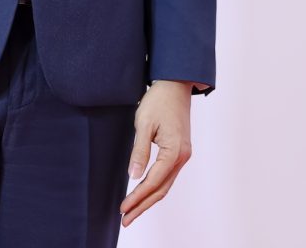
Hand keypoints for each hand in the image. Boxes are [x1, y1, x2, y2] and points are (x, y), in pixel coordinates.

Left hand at [119, 80, 192, 228]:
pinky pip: (167, 176)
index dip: (137, 197)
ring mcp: (182, 155)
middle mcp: (182, 157)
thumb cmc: (158, 101)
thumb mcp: (144, 123)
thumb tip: (133, 176)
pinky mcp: (179, 152)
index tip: (123, 208)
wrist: (175, 85)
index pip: (153, 181)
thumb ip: (139, 150)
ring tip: (132, 212)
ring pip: (165, 185)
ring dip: (148, 200)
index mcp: (174, 151)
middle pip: (161, 189)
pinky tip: (144, 194)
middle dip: (143, 206)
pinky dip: (155, 188)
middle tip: (125, 220)